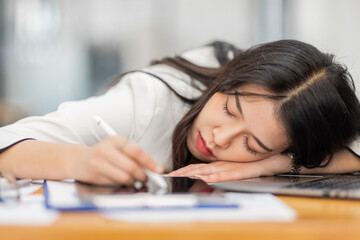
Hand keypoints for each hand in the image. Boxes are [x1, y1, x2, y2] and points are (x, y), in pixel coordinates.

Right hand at [72, 136, 162, 185]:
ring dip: (133, 181)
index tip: (159, 170)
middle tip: (146, 179)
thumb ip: (133, 156)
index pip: (136, 151)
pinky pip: (115, 183)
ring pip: (124, 177)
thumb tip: (152, 168)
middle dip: (143, 175)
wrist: (78, 160)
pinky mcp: (94, 174)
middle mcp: (106, 149)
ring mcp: (98, 162)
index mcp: (115, 139)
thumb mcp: (117, 149)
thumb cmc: (104, 155)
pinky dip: (122, 184)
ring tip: (134, 180)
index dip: (150, 161)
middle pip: (131, 166)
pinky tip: (120, 180)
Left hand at [168, 154, 291, 181]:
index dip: (182, 170)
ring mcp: (228, 168)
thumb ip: (219, 172)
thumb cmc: (250, 164)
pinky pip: (225, 174)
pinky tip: (207, 178)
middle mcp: (220, 165)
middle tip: (169, 175)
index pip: (196, 167)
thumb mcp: (231, 169)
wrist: (270, 160)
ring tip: (181, 175)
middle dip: (182, 172)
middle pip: (197, 168)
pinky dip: (215, 176)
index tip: (170, 173)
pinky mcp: (238, 171)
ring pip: (208, 170)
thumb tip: (205, 178)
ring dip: (194, 173)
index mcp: (217, 165)